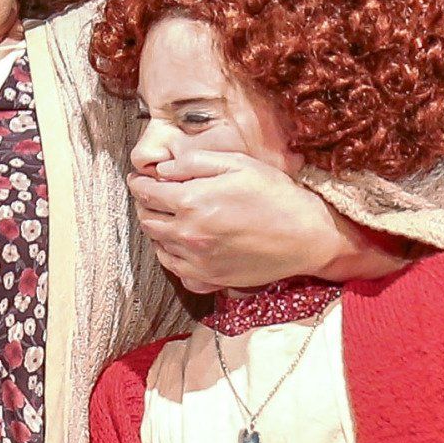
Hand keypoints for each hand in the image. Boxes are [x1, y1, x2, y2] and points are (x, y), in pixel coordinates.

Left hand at [128, 149, 403, 293]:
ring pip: (158, 246)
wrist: (304, 236)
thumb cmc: (274, 194)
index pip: (147, 192)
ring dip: (156, 230)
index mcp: (191, 201)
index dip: (139, 183)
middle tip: (151, 197)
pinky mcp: (209, 280)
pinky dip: (170, 256)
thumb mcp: (237, 164)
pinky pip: (175, 271)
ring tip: (166, 218)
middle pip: (147, 220)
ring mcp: (197, 261)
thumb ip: (195, 163)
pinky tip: (180, 245)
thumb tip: (163, 169)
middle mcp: (187, 234)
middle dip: (145, 206)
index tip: (139, 179)